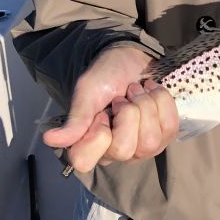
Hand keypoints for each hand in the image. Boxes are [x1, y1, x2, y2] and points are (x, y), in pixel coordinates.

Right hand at [42, 45, 178, 171]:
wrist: (132, 58)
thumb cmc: (106, 75)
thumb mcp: (87, 92)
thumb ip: (75, 118)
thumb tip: (50, 139)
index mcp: (90, 144)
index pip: (85, 161)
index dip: (96, 135)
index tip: (101, 114)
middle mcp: (116, 153)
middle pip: (125, 150)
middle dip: (127, 113)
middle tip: (122, 97)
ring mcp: (142, 148)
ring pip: (151, 140)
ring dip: (146, 105)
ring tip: (137, 92)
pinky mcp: (164, 136)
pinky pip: (170, 127)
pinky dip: (162, 102)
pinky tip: (152, 93)